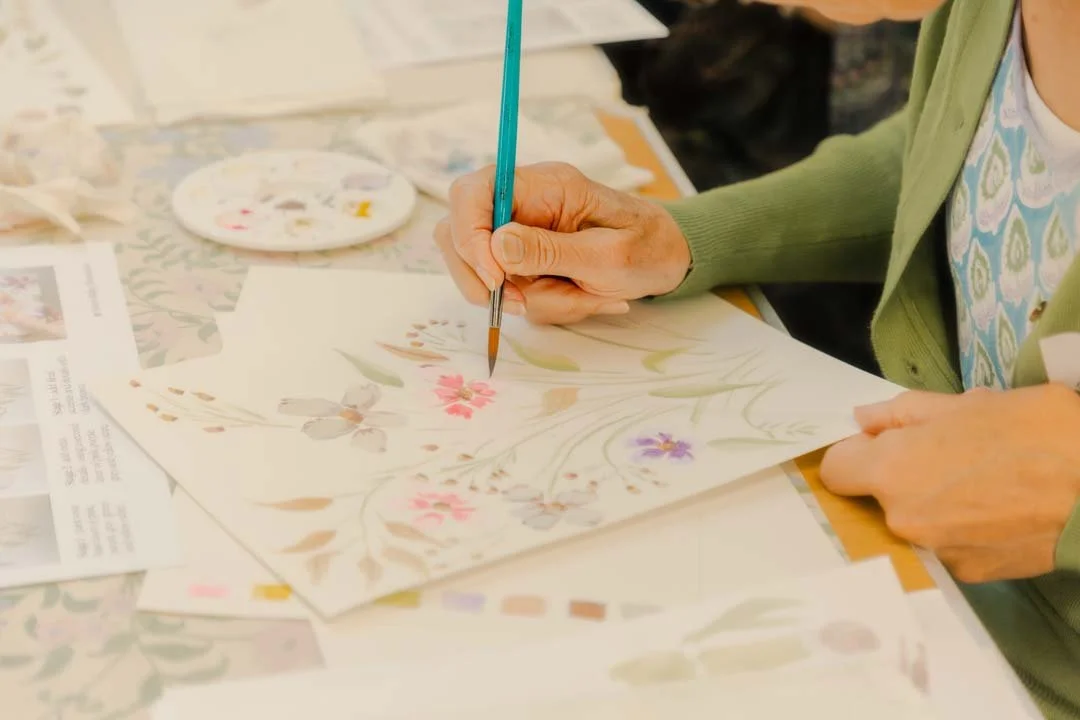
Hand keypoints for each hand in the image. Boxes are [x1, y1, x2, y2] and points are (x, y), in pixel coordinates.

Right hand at [434, 162, 690, 323]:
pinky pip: (511, 291)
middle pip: (458, 232)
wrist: (671, 259)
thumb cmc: (648, 247)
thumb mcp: (607, 254)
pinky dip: (544, 306)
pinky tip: (581, 298)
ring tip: (578, 297)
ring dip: (525, 298)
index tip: (495, 278)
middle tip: (521, 302)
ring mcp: (521, 234)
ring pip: (483, 271)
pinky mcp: (526, 263)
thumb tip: (495, 244)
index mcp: (543, 185)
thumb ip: (550, 250)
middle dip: (481, 276)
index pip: (473, 192)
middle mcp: (523, 204)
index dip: (467, 235)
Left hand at [820, 384, 1079, 582]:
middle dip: (899, 477)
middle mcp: (902, 520)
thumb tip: (862, 419)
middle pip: (876, 498)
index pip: (836, 470)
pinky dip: (961, 529)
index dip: (855, 453)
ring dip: (931, 504)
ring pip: (913, 523)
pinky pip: (946, 545)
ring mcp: (935, 552)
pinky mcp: (969, 575)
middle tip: (946, 455)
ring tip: (980, 482)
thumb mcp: (967, 403)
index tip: (880, 444)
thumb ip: (902, 414)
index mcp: (892, 471)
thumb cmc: (1035, 433)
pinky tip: (997, 511)